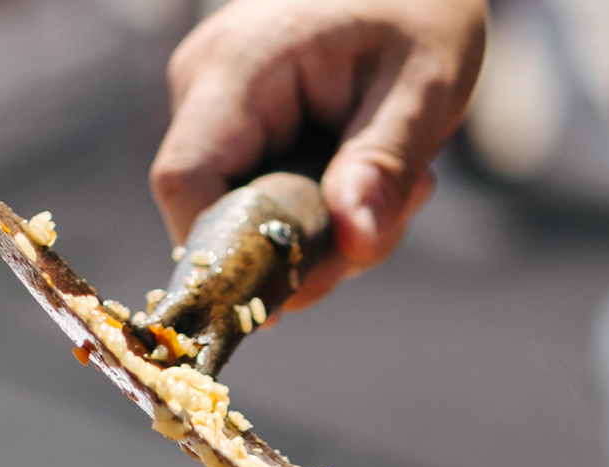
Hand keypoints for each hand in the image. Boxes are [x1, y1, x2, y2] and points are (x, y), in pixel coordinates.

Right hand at [150, 0, 486, 309]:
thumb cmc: (419, 13)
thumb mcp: (423, 91)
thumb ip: (382, 169)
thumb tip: (354, 247)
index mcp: (237, 67)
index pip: (186, 184)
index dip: (225, 256)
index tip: (298, 296)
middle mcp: (205, 85)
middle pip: (219, 216)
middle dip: (307, 252)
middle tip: (392, 222)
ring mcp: (215, 106)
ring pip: (247, 219)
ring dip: (328, 234)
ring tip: (400, 186)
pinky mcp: (237, 127)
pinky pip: (263, 199)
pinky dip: (323, 212)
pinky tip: (371, 180)